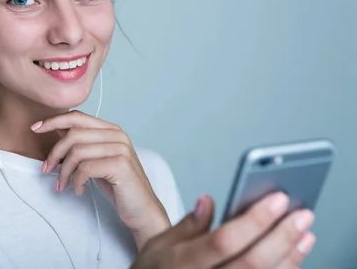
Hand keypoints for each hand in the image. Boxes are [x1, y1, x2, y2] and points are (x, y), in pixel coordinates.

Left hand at [32, 110, 170, 249]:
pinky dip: (77, 181)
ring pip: (77, 152)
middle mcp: (117, 135)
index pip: (77, 116)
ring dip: (64, 171)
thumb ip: (82, 144)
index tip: (35, 129)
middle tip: (47, 170)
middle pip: (73, 134)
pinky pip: (85, 168)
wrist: (142, 209)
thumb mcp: (97, 160)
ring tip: (63, 185)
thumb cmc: (118, 185)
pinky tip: (79, 190)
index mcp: (111, 130)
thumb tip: (57, 129)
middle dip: (55, 153)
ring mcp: (120, 149)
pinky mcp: (120, 165)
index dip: (54, 121)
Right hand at [131, 192, 315, 268]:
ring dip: (290, 256)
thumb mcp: (157, 246)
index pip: (224, 241)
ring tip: (304, 233)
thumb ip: (186, 225)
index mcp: (182, 263)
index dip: (254, 220)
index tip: (276, 199)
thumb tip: (208, 201)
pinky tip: (293, 257)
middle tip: (302, 214)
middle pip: (252, 263)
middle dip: (282, 236)